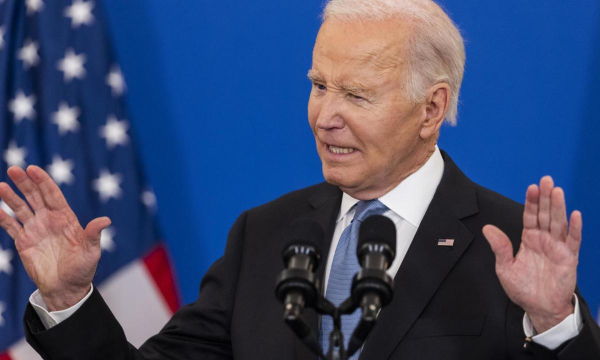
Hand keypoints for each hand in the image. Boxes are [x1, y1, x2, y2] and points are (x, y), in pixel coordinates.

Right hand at [0, 166, 110, 310]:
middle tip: (13, 169)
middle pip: (35, 196)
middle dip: (25, 183)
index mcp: (66, 218)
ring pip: (20, 208)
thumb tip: (105, 220)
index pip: (52, 195)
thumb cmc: (82, 269)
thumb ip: (93, 235)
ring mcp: (35, 229)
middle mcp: (49, 219)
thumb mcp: (91, 252)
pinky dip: (2, 217)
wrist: (66, 288)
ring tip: (0, 186)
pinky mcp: (23, 242)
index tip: (33, 169)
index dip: (43, 181)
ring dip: (10, 197)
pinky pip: (11, 226)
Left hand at [483, 176, 580, 332]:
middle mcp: (544, 239)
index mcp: (529, 239)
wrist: (539, 308)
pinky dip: (575, 228)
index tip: (531, 187)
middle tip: (546, 180)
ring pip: (559, 223)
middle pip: (545, 214)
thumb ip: (500, 247)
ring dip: (559, 207)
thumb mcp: (505, 268)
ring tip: (557, 191)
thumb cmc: (523, 288)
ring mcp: (558, 247)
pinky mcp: (569, 258)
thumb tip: (487, 229)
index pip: (530, 216)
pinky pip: (573, 241)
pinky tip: (575, 215)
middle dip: (546, 197)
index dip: (531, 202)